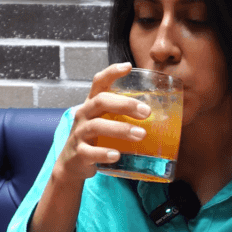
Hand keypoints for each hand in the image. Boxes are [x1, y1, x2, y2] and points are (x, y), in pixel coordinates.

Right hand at [52, 62, 150, 182]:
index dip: (112, 72)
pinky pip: (90, 152)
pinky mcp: (78, 154)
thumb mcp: (105, 122)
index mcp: (92, 105)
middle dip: (125, 104)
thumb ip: (123, 115)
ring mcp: (79, 134)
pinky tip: (117, 155)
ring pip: (97, 126)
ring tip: (141, 134)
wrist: (72, 164)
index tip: (128, 66)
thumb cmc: (94, 140)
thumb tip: (158, 115)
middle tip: (146, 112)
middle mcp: (84, 115)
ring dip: (120, 129)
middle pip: (101, 101)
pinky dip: (104, 154)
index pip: (99, 83)